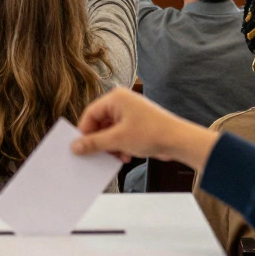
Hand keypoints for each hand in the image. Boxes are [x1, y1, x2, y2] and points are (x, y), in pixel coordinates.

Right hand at [70, 88, 217, 169]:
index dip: (84, 131)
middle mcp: (122, 102)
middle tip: (95, 155)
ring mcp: (131, 113)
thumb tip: (75, 146)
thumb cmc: (152, 132)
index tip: (79, 147)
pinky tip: (126, 156)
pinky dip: (120, 146)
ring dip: (111, 146)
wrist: (179, 140)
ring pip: (110, 131)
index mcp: (116, 98)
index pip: (90, 113)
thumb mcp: (117, 140)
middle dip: (100, 141)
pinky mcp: (138, 124)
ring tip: (116, 157)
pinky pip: (121, 135)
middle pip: (100, 123)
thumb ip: (94, 143)